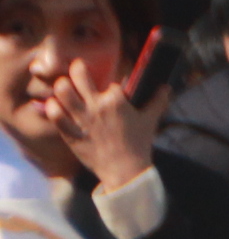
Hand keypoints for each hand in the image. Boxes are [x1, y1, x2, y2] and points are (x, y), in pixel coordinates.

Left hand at [49, 64, 162, 193]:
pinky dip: (52, 107)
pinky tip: (55, 106)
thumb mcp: (150, 121)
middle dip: (77, 68)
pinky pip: (55, 114)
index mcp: (116, 101)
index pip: (110, 79)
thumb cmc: (138, 145)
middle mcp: (96, 106)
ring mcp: (81, 119)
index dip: (110, 81)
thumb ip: (158, 101)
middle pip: (79, 75)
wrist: (124, 170)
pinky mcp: (70, 132)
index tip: (110, 87)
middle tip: (77, 68)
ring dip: (62, 86)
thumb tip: (166, 88)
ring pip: (63, 91)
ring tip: (65, 87)